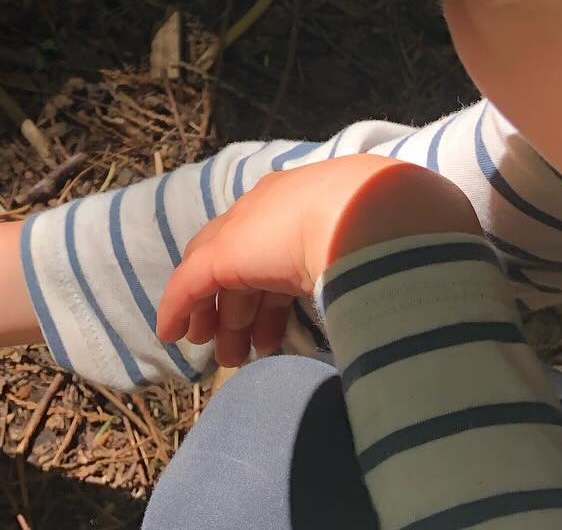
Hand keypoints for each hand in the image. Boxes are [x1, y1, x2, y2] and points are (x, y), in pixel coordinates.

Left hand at [156, 157, 480, 367]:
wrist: (369, 212)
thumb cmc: (389, 232)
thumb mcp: (377, 251)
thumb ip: (368, 269)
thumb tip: (390, 301)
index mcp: (308, 205)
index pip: (275, 248)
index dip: (269, 289)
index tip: (270, 327)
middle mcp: (271, 212)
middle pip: (243, 263)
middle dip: (241, 309)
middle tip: (240, 349)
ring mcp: (245, 230)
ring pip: (216, 278)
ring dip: (219, 319)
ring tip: (225, 356)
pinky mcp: (223, 253)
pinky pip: (190, 284)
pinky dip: (178, 307)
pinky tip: (170, 335)